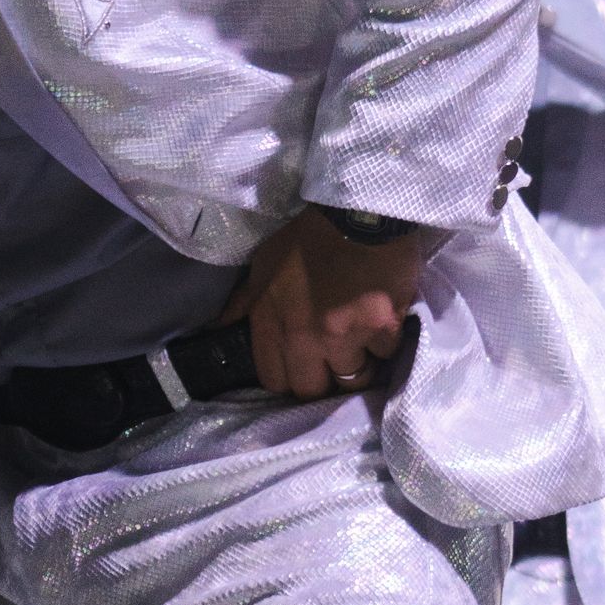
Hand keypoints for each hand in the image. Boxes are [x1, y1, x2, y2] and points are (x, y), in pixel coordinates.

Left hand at [226, 205, 422, 401]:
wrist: (358, 214)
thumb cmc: (308, 238)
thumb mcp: (263, 264)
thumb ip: (243, 303)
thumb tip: (219, 328)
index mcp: (271, 322)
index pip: (273, 380)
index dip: (288, 379)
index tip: (299, 369)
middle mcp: (305, 338)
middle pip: (312, 390)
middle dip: (322, 382)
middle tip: (332, 364)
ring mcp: (345, 338)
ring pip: (353, 379)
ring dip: (357, 366)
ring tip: (361, 348)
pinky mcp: (383, 331)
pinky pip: (385, 356)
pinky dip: (385, 345)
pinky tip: (383, 326)